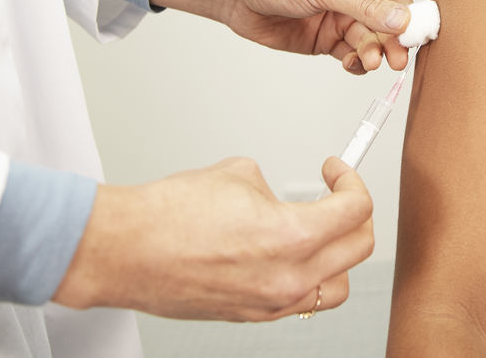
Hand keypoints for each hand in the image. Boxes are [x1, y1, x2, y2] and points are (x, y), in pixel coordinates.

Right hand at [54, 156, 373, 320]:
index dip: (350, 181)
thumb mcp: (237, 175)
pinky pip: (300, 301)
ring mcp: (271, 301)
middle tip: (336, 195)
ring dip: (338, 256)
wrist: (126, 250)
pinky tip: (288, 255)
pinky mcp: (251, 315)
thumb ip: (271, 188)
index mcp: (293, 236)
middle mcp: (289, 276)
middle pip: (358, 248)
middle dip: (354, 214)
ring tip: (321, 231)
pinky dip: (306, 277)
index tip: (335, 171)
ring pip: (336, 286)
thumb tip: (276, 195)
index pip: (356, 210)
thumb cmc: (169, 215)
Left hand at [227, 0, 413, 73]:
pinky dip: (356, 63)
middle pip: (386, 23)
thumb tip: (401, 20)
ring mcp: (340, 18)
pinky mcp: (326, 40)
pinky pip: (351, 54)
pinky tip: (353, 65)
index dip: (406, 16)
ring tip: (368, 61)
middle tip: (396, 59)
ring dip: (373, 53)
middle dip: (392, 41)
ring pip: (370, 41)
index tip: (411, 36)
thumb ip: (364, 6)